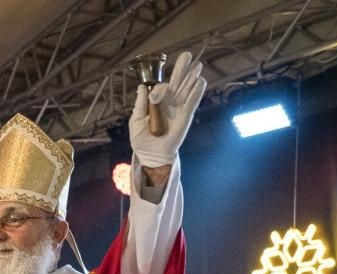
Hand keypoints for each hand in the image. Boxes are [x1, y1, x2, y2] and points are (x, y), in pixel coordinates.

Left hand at [129, 51, 205, 168]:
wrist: (151, 155)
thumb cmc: (142, 140)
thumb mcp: (135, 122)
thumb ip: (139, 105)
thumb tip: (141, 87)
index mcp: (156, 101)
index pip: (161, 86)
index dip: (159, 88)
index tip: (154, 98)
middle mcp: (169, 102)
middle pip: (177, 81)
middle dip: (182, 68)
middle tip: (187, 54)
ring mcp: (178, 108)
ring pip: (187, 88)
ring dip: (192, 76)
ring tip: (198, 64)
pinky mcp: (185, 116)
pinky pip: (192, 102)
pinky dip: (196, 92)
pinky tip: (200, 81)